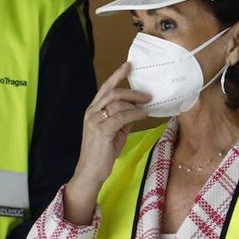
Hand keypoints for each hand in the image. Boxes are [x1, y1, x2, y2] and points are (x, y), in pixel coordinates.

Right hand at [64, 62, 149, 222]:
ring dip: (135, 104)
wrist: (91, 172)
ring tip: (147, 106)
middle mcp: (91, 113)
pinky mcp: (101, 131)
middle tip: (147, 94)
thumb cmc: (102, 154)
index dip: (116, 76)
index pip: (105, 89)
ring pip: (117, 104)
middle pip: (112, 93)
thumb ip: (124, 119)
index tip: (128, 66)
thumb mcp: (116, 132)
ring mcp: (95, 121)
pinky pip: (121, 117)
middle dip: (131, 91)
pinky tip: (143, 114)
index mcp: (93, 111)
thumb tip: (138, 108)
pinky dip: (134, 114)